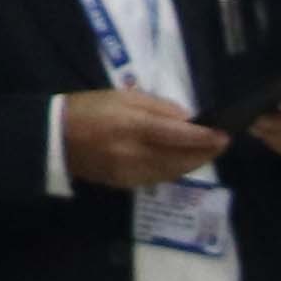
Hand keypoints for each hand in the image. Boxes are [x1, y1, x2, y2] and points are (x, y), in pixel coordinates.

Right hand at [59, 87, 226, 189]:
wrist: (55, 137)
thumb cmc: (90, 109)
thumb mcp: (124, 96)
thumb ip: (158, 107)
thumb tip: (187, 119)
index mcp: (134, 126)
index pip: (179, 135)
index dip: (205, 138)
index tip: (224, 134)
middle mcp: (135, 153)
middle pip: (181, 159)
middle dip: (205, 153)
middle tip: (222, 144)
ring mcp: (130, 172)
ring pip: (173, 172)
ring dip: (193, 164)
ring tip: (207, 153)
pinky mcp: (125, 184)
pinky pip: (158, 179)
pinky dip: (174, 171)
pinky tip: (182, 162)